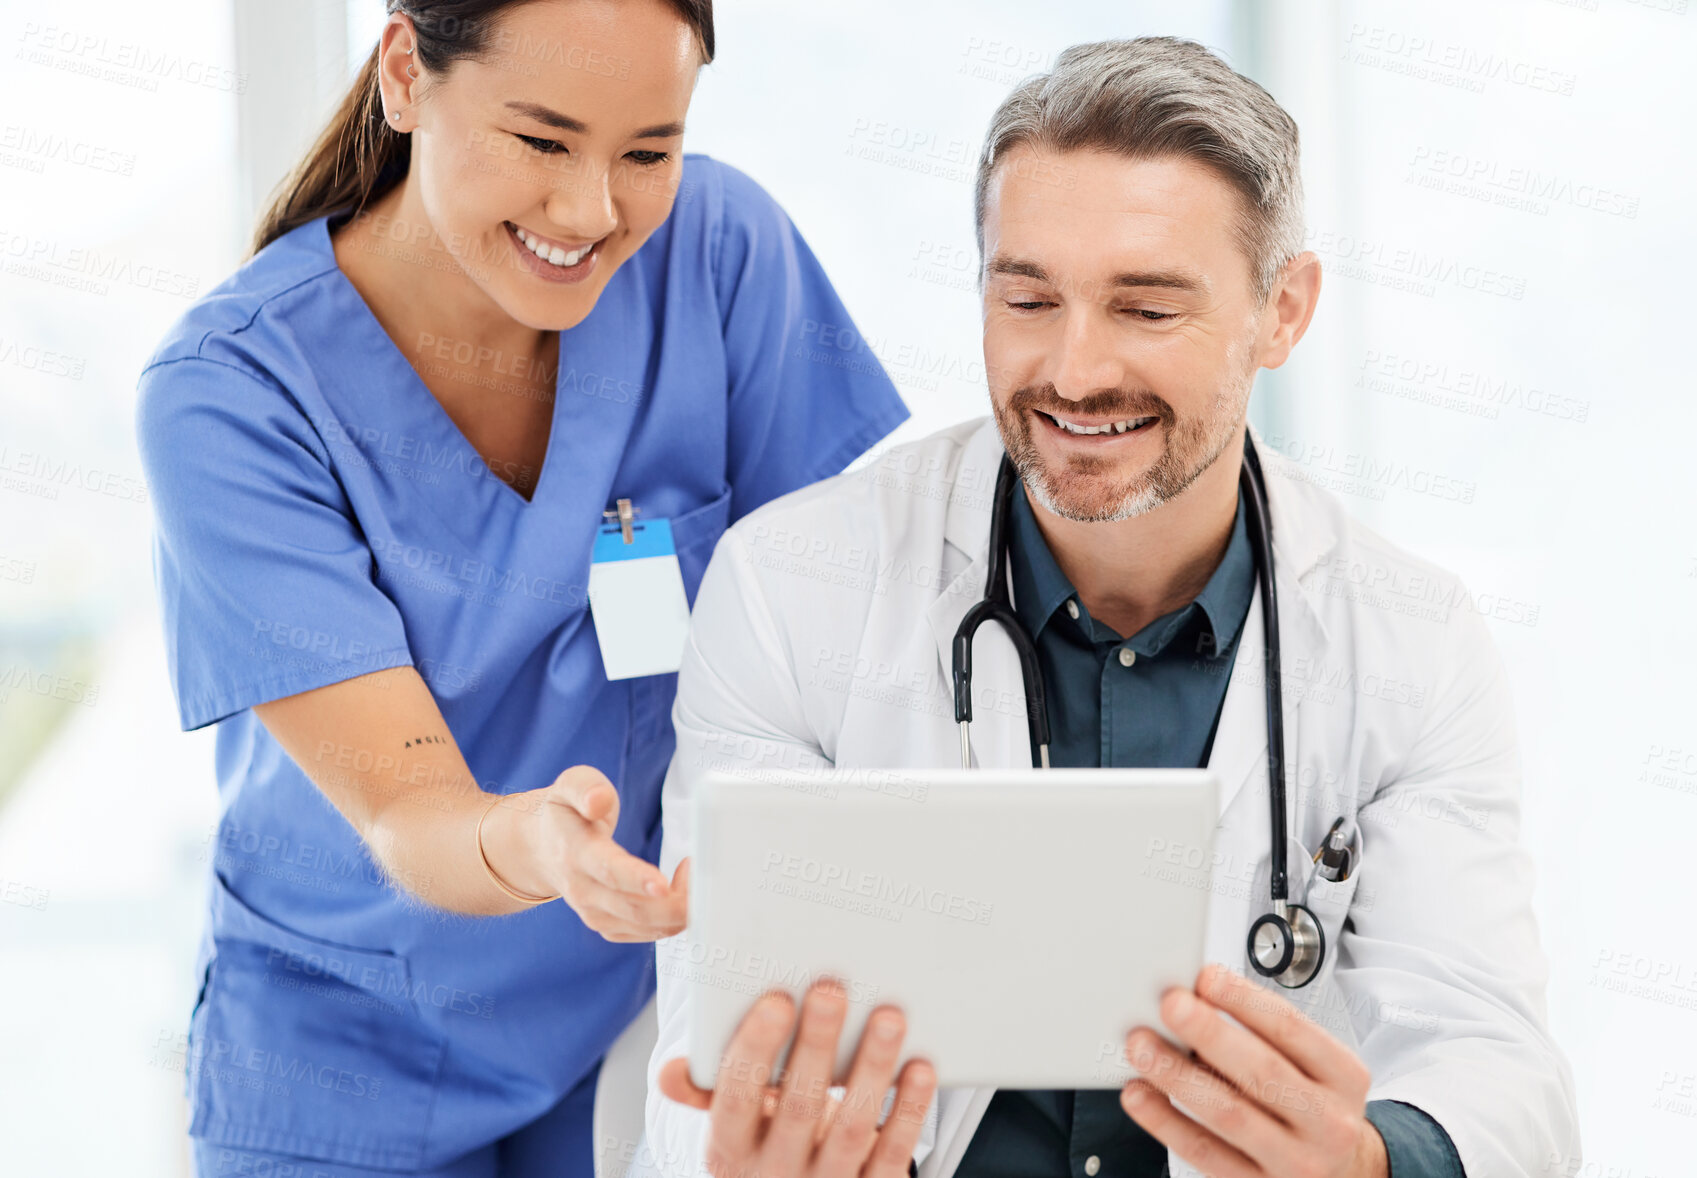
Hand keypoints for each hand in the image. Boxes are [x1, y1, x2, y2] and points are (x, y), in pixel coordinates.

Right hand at [484, 765, 688, 940]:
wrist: (541, 848)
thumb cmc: (566, 812)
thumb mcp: (570, 785)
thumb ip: (585, 788)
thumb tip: (598, 801)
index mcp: (576, 853)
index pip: (608, 871)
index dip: (637, 879)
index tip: (663, 883)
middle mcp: (582, 890)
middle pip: (633, 908)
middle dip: (675, 901)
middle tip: (700, 873)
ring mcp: (594, 912)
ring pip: (644, 926)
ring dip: (678, 909)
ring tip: (691, 874)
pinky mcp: (607, 924)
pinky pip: (645, 934)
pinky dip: (670, 920)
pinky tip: (678, 893)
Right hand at [658, 979, 936, 1177]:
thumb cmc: (766, 1142)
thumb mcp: (732, 1125)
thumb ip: (709, 1090)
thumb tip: (669, 1072)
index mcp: (729, 1150)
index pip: (735, 1098)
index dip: (754, 1049)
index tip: (775, 999)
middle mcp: (774, 1174)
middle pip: (796, 1108)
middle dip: (815, 1045)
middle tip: (831, 989)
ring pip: (850, 1128)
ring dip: (871, 1068)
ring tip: (888, 1016)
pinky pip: (892, 1152)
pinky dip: (908, 1108)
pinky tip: (920, 1067)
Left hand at [1120, 963, 1388, 1177]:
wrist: (1343, 1174)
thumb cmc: (1316, 1108)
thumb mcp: (1316, 1068)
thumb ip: (1268, 1036)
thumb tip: (1200, 999)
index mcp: (1343, 1077)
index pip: (1292, 1029)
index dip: (1245, 1000)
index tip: (1206, 978)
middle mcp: (1327, 1122)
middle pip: (1262, 1072)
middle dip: (1210, 1033)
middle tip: (1170, 1005)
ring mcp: (1296, 1162)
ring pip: (1229, 1114)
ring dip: (1178, 1075)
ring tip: (1142, 1047)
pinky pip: (1205, 1153)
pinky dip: (1166, 1121)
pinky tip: (1140, 1095)